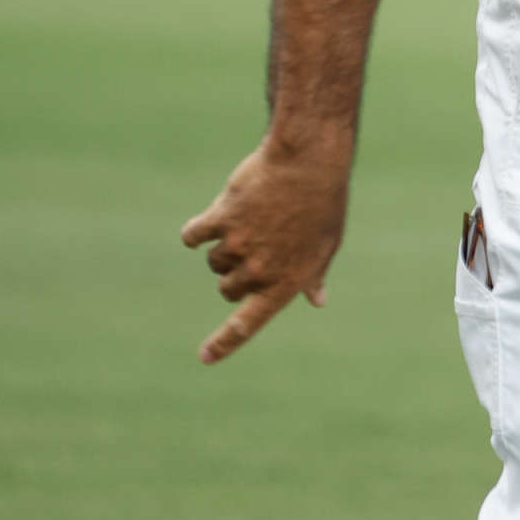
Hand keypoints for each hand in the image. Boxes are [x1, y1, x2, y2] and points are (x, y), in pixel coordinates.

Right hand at [181, 134, 350, 364]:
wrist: (308, 162)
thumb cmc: (323, 204)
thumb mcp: (326, 245)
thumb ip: (313, 276)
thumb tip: (316, 300)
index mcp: (285, 283)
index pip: (248, 324)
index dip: (224, 343)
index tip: (204, 357)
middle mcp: (258, 271)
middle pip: (228, 289)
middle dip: (235, 275)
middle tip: (255, 247)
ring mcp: (237, 246)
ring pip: (214, 261)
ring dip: (223, 247)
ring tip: (250, 221)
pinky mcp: (220, 219)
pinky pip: (193, 236)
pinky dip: (195, 232)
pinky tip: (210, 219)